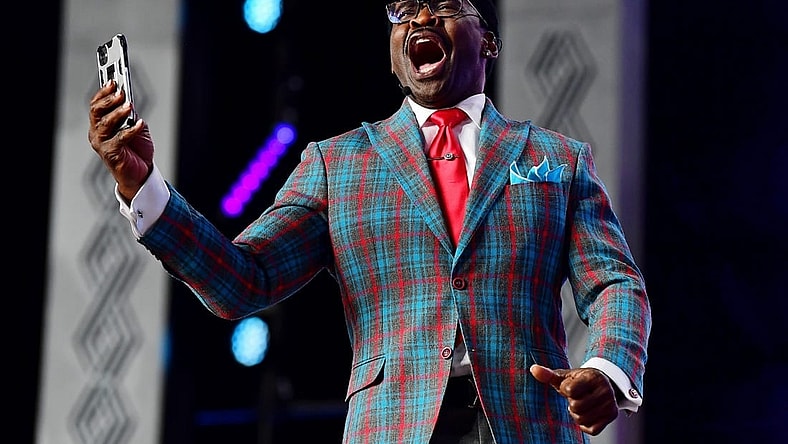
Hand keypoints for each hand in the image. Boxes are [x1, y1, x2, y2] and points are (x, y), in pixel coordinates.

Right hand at [88, 80, 153, 201]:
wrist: (141, 174)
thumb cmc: (136, 151)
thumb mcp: (136, 129)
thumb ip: (132, 117)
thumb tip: (130, 104)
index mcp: (101, 124)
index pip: (97, 104)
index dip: (103, 91)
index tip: (112, 80)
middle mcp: (97, 132)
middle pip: (96, 111)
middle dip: (108, 99)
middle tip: (120, 92)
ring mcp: (102, 143)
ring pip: (105, 123)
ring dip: (117, 112)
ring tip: (129, 105)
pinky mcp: (110, 154)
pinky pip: (119, 138)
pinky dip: (131, 130)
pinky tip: (140, 123)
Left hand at [530, 364, 617, 435]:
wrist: (602, 383)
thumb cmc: (580, 380)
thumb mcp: (565, 376)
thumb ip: (548, 374)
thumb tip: (533, 369)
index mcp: (592, 377)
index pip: (569, 390)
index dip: (566, 389)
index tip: (571, 386)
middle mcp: (605, 390)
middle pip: (576, 407)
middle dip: (572, 403)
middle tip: (577, 397)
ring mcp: (610, 404)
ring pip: (582, 419)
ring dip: (577, 414)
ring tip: (581, 404)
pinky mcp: (612, 416)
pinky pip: (592, 429)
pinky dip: (586, 424)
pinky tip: (587, 413)